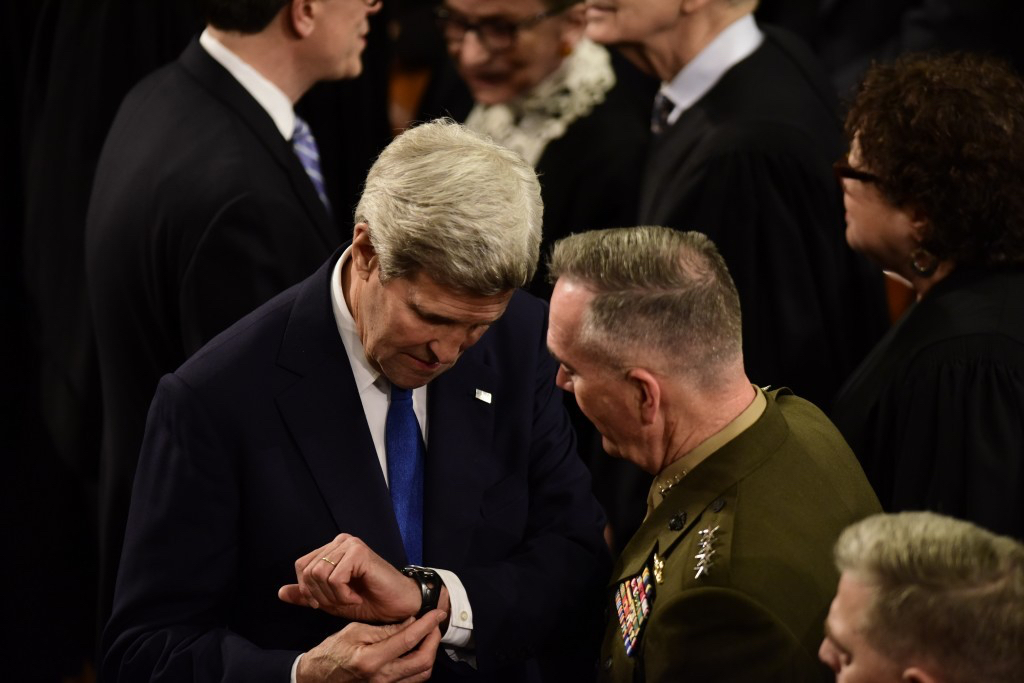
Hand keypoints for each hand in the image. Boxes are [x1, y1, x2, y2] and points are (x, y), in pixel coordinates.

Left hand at [279, 534, 420, 622]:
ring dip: (333, 596)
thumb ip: (307, 596)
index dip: (308, 590)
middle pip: (308, 571)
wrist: (397, 607)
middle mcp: (340, 542)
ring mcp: (351, 544)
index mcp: (332, 549)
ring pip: (319, 574)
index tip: (327, 603)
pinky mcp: (359, 552)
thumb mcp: (331, 601)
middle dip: (321, 595)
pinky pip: (334, 577)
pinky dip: (343, 595)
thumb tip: (280, 592)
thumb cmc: (369, 602)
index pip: (301, 566)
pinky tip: (357, 597)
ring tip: (350, 599)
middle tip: (342, 602)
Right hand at [296, 610, 444, 682]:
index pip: (408, 641)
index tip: (437, 613)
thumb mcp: (355, 631)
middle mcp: (380, 678)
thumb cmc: (332, 652)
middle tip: (434, 624)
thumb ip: (385, 630)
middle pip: (423, 662)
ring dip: (429, 653)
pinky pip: (412, 681)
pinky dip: (419, 665)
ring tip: (426, 636)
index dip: (427, 625)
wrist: (317, 677)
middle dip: (434, 640)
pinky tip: (416, 651)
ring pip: (422, 674)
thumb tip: (411, 622)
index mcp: (370, 660)